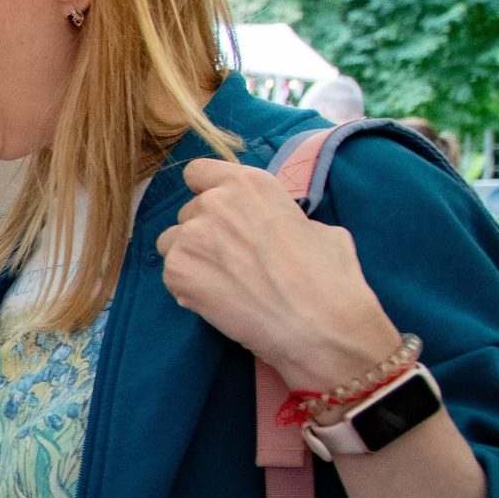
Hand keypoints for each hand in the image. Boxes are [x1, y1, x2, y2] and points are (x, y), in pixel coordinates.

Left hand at [158, 159, 402, 389]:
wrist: (318, 325)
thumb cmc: (328, 276)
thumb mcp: (314, 226)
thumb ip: (277, 216)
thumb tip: (268, 224)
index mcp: (250, 184)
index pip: (200, 172)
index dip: (205, 190)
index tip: (215, 209)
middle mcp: (214, 203)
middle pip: (189, 211)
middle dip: (205, 231)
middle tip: (232, 258)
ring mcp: (190, 237)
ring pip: (171, 241)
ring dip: (190, 256)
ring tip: (222, 280)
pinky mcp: (176, 271)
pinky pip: (171, 272)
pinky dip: (187, 285)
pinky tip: (218, 299)